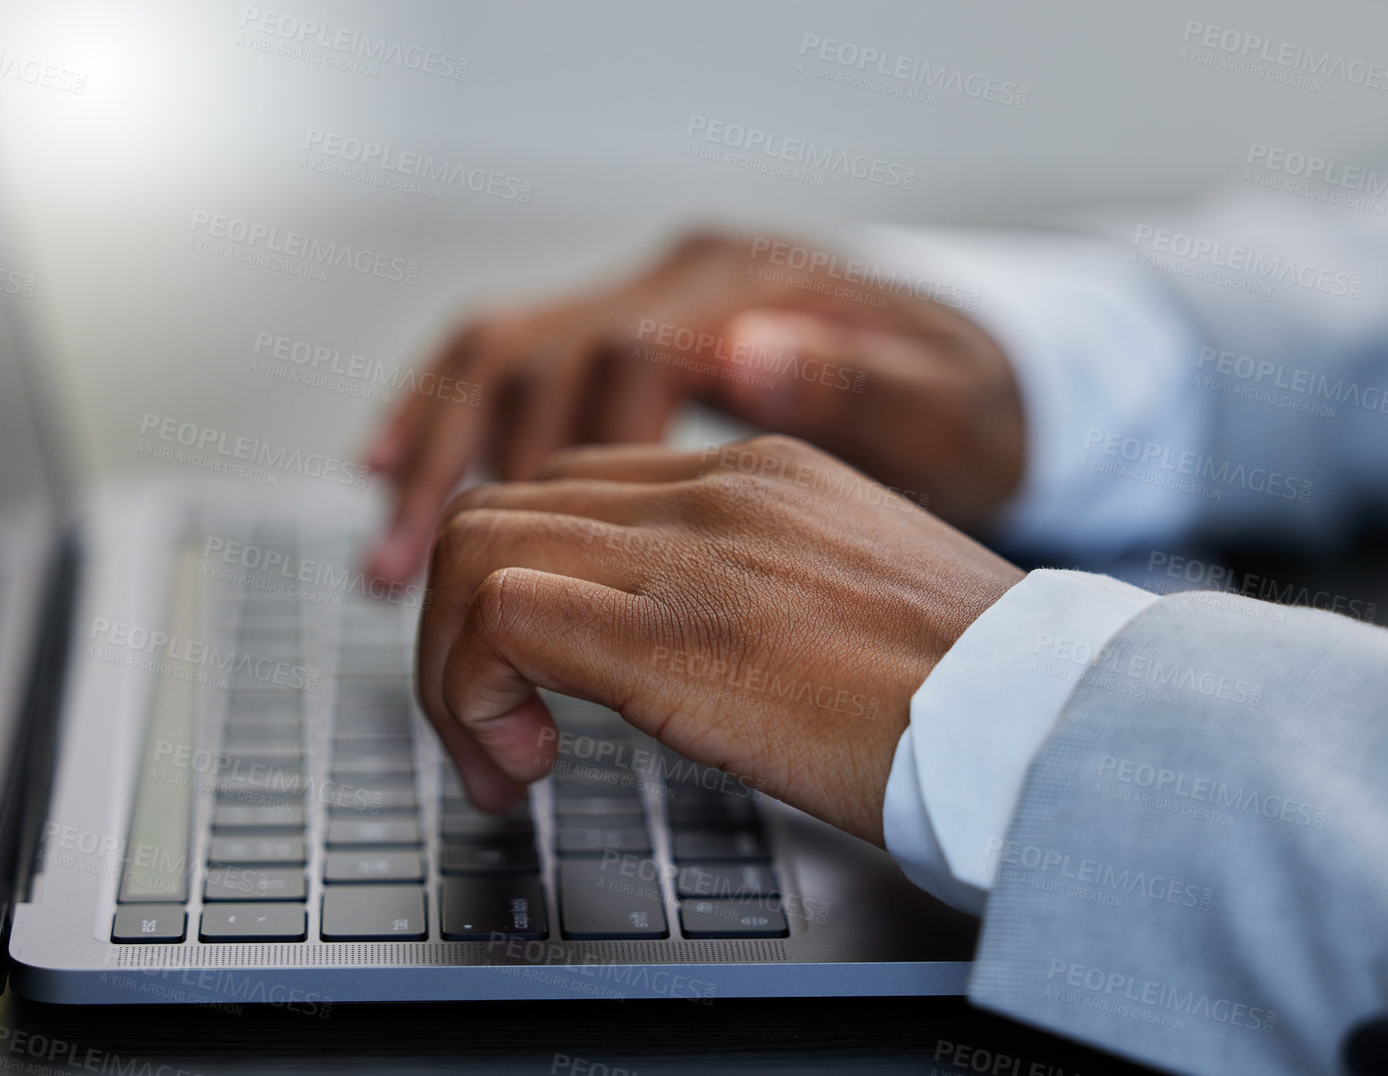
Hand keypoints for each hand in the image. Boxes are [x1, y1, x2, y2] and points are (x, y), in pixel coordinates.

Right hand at [365, 230, 1025, 582]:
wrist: (1001, 378)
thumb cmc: (983, 415)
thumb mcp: (954, 414)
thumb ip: (854, 388)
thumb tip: (742, 355)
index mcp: (760, 295)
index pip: (616, 368)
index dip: (564, 471)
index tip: (541, 595)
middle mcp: (695, 280)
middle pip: (535, 359)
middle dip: (460, 480)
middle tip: (412, 598)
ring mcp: (664, 296)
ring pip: (507, 355)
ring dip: (435, 455)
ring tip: (387, 560)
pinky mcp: (649, 331)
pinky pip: (520, 358)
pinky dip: (450, 414)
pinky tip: (395, 468)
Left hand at [413, 435, 1023, 844]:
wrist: (1044, 719)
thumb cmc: (975, 691)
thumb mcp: (856, 599)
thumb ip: (760, 587)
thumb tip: (693, 643)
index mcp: (763, 473)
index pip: (575, 487)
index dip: (522, 583)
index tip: (536, 677)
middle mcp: (717, 487)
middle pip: (504, 506)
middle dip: (462, 627)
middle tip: (498, 731)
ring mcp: (690, 550)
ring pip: (475, 546)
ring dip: (455, 666)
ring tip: (503, 756)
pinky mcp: (670, 633)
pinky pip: (500, 614)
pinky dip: (473, 692)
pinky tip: (526, 762)